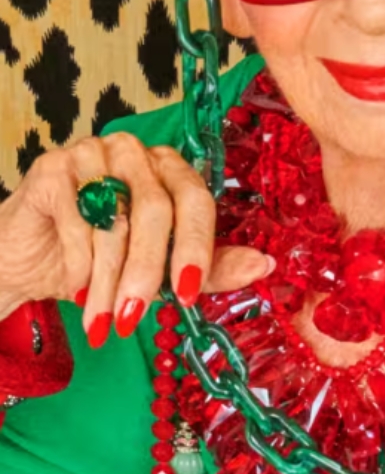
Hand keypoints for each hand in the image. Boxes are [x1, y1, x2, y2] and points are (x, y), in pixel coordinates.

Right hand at [0, 133, 272, 345]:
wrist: (31, 256)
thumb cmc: (103, 257)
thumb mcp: (159, 267)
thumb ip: (209, 266)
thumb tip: (264, 265)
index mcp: (171, 169)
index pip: (197, 198)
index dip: (196, 246)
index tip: (189, 293)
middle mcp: (137, 153)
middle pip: (156, 208)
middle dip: (147, 270)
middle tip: (135, 317)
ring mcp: (94, 153)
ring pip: (114, 219)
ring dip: (107, 280)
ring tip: (103, 321)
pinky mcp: (53, 167)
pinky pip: (74, 217)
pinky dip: (77, 263)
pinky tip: (75, 289)